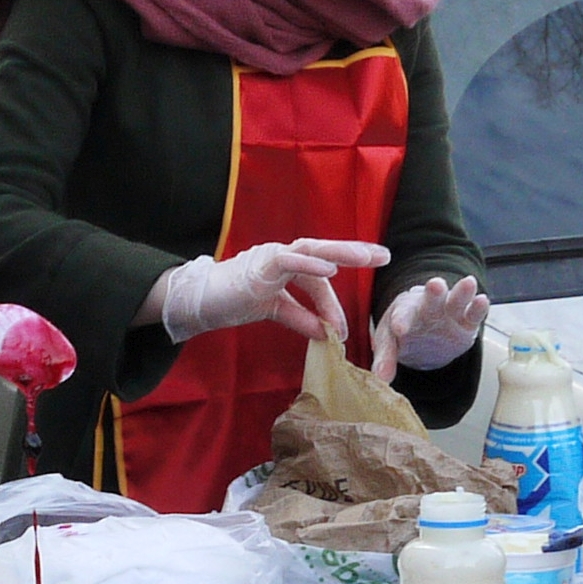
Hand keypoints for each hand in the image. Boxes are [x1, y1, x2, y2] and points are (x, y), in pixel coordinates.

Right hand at [158, 240, 389, 343]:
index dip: (335, 300)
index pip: (318, 277)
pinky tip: (332, 269)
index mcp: (285, 266)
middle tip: (384, 255)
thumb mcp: (274, 312)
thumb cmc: (232, 302)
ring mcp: (271, 257)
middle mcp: (282, 256)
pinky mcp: (260, 265)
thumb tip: (327, 334)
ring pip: (311, 250)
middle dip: (354, 253)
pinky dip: (310, 263)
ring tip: (366, 256)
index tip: (350, 324)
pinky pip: (289, 261)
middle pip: (324, 251)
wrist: (199, 303)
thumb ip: (300, 319)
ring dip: (340, 252)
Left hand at [372, 276, 487, 380]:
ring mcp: (449, 314)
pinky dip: (479, 308)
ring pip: (455, 301)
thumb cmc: (404, 334)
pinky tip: (483, 300)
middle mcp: (427, 309)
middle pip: (431, 301)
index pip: (401, 317)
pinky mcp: (466, 324)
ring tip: (469, 283)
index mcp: (404, 313)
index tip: (400, 328)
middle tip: (436, 285)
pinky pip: (473, 314)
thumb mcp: (389, 344)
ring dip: (462, 293)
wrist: (423, 334)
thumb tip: (380, 379)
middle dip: (434, 293)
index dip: (401, 322)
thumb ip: (385, 359)